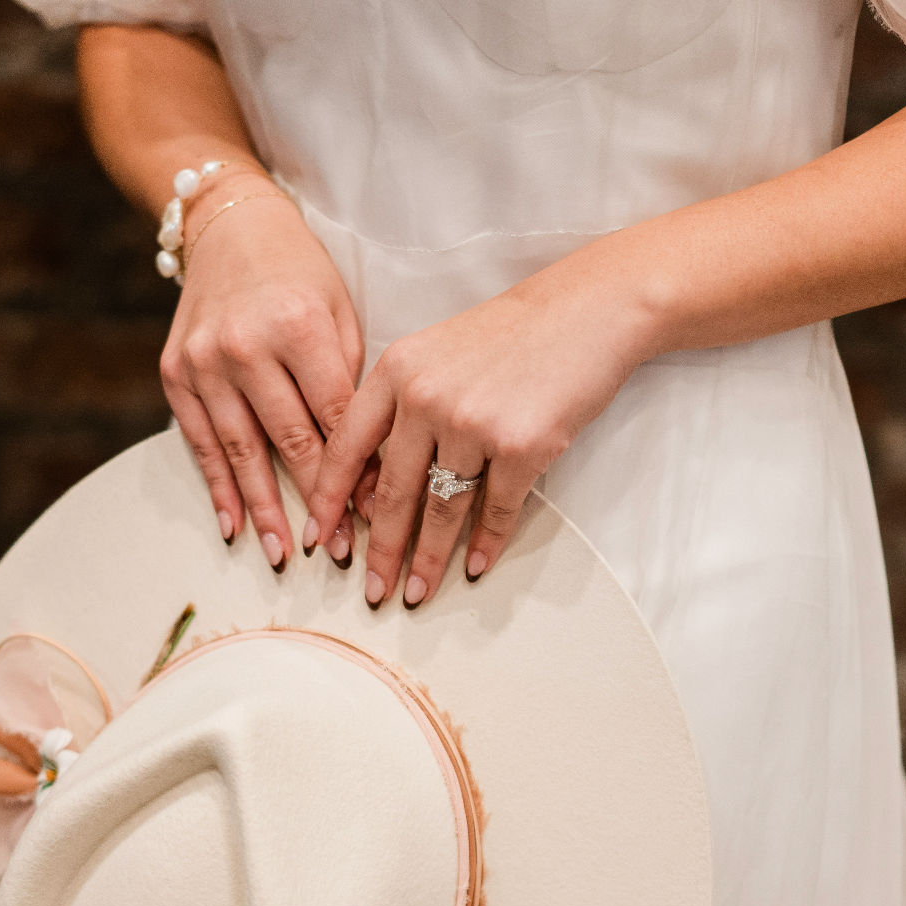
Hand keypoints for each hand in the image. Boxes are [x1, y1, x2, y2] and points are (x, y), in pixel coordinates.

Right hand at [160, 167, 365, 568]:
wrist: (229, 228)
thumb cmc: (300, 274)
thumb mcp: (340, 312)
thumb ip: (350, 383)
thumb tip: (368, 466)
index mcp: (299, 328)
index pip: (335, 416)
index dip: (356, 472)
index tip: (376, 517)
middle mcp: (246, 346)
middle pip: (290, 441)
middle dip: (317, 501)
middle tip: (339, 552)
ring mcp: (205, 362)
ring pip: (241, 452)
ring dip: (265, 509)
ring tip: (284, 555)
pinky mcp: (175, 373)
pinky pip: (201, 442)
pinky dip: (218, 488)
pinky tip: (234, 526)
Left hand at [301, 268, 654, 606]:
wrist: (587, 311)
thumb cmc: (511, 335)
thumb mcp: (436, 354)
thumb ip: (401, 407)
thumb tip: (374, 483)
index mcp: (396, 371)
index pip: (346, 448)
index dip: (327, 500)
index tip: (318, 538)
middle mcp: (425, 397)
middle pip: (390, 492)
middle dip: (379, 551)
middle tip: (370, 591)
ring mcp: (472, 423)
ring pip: (441, 510)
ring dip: (427, 561)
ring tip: (416, 593)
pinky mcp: (520, 445)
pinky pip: (495, 511)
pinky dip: (485, 545)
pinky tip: (473, 567)